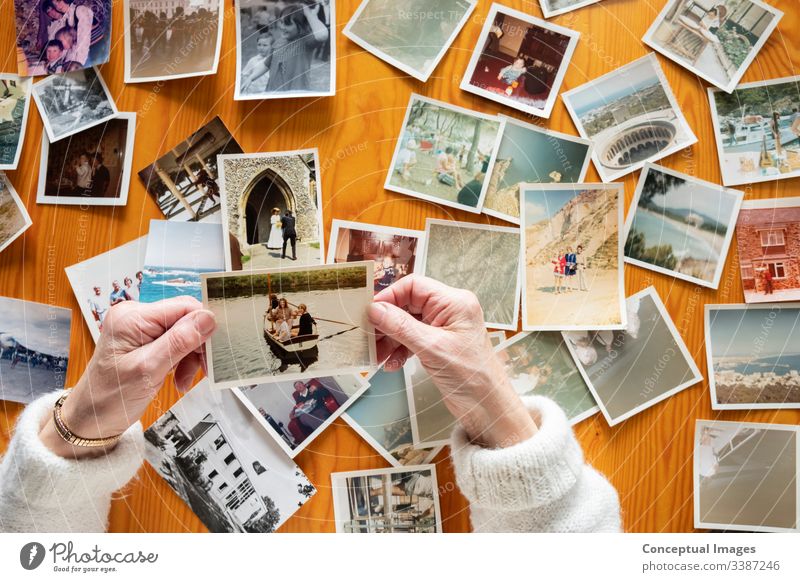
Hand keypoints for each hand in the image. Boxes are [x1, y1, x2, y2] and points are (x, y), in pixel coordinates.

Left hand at [39, 297, 215, 458]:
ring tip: (184, 380)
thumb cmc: (109, 399)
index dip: (204, 327)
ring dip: (191, 357)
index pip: (184, 307)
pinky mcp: (144, 341)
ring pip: (184, 333)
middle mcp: (136, 316)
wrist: (90, 420)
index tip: (213, 352)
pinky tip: (179, 377)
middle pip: (186, 319)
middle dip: (197, 346)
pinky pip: (175, 343)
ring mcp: (140, 328)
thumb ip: (179, 341)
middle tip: (203, 371)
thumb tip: (208, 318)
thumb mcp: (148, 370)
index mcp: (132, 317)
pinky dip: (182, 361)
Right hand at [367, 275, 536, 447]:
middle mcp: (449, 310)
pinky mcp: (439, 343)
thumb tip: (376, 310)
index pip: (413, 286)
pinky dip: (399, 350)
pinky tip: (392, 363)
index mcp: (454, 302)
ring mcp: (444, 327)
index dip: (389, 296)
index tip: (370, 311)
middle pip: (407, 304)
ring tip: (377, 355)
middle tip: (369, 336)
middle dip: (386, 322)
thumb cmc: (473, 376)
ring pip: (406, 323)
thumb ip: (401, 327)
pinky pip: (411, 338)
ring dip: (390, 339)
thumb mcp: (432, 348)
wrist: (487, 406)